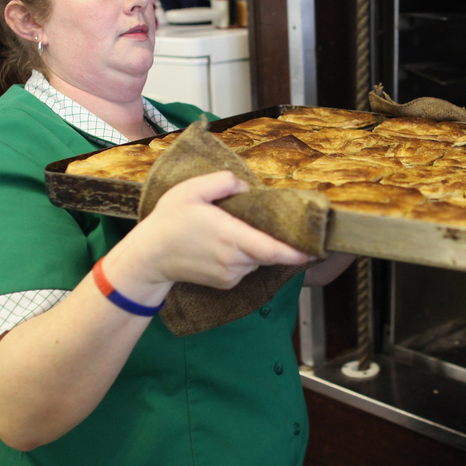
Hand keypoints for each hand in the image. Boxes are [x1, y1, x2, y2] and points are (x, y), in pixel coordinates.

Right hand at [126, 170, 313, 289]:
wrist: (148, 258)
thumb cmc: (168, 221)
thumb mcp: (192, 189)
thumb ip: (223, 182)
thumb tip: (246, 186)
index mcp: (231, 237)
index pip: (273, 250)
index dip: (298, 251)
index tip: (317, 247)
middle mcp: (235, 260)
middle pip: (270, 252)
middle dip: (278, 241)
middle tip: (281, 224)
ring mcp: (231, 275)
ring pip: (258, 259)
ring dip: (257, 245)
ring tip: (236, 228)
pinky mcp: (227, 283)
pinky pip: (246, 267)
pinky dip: (245, 255)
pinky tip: (226, 243)